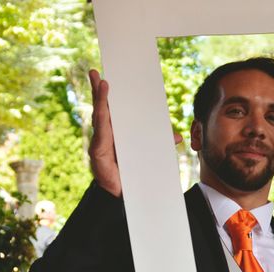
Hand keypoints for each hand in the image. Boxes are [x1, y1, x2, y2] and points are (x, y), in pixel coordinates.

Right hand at [88, 70, 183, 197]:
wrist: (126, 197)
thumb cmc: (135, 174)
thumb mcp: (151, 154)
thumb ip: (160, 143)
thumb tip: (177, 136)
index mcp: (117, 134)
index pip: (112, 110)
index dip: (109, 95)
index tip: (108, 79)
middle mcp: (107, 136)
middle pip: (102, 109)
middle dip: (98, 90)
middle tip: (95, 72)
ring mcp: (101, 143)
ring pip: (99, 117)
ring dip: (100, 99)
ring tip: (102, 83)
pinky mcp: (99, 151)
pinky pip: (101, 132)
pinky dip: (101, 118)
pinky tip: (102, 107)